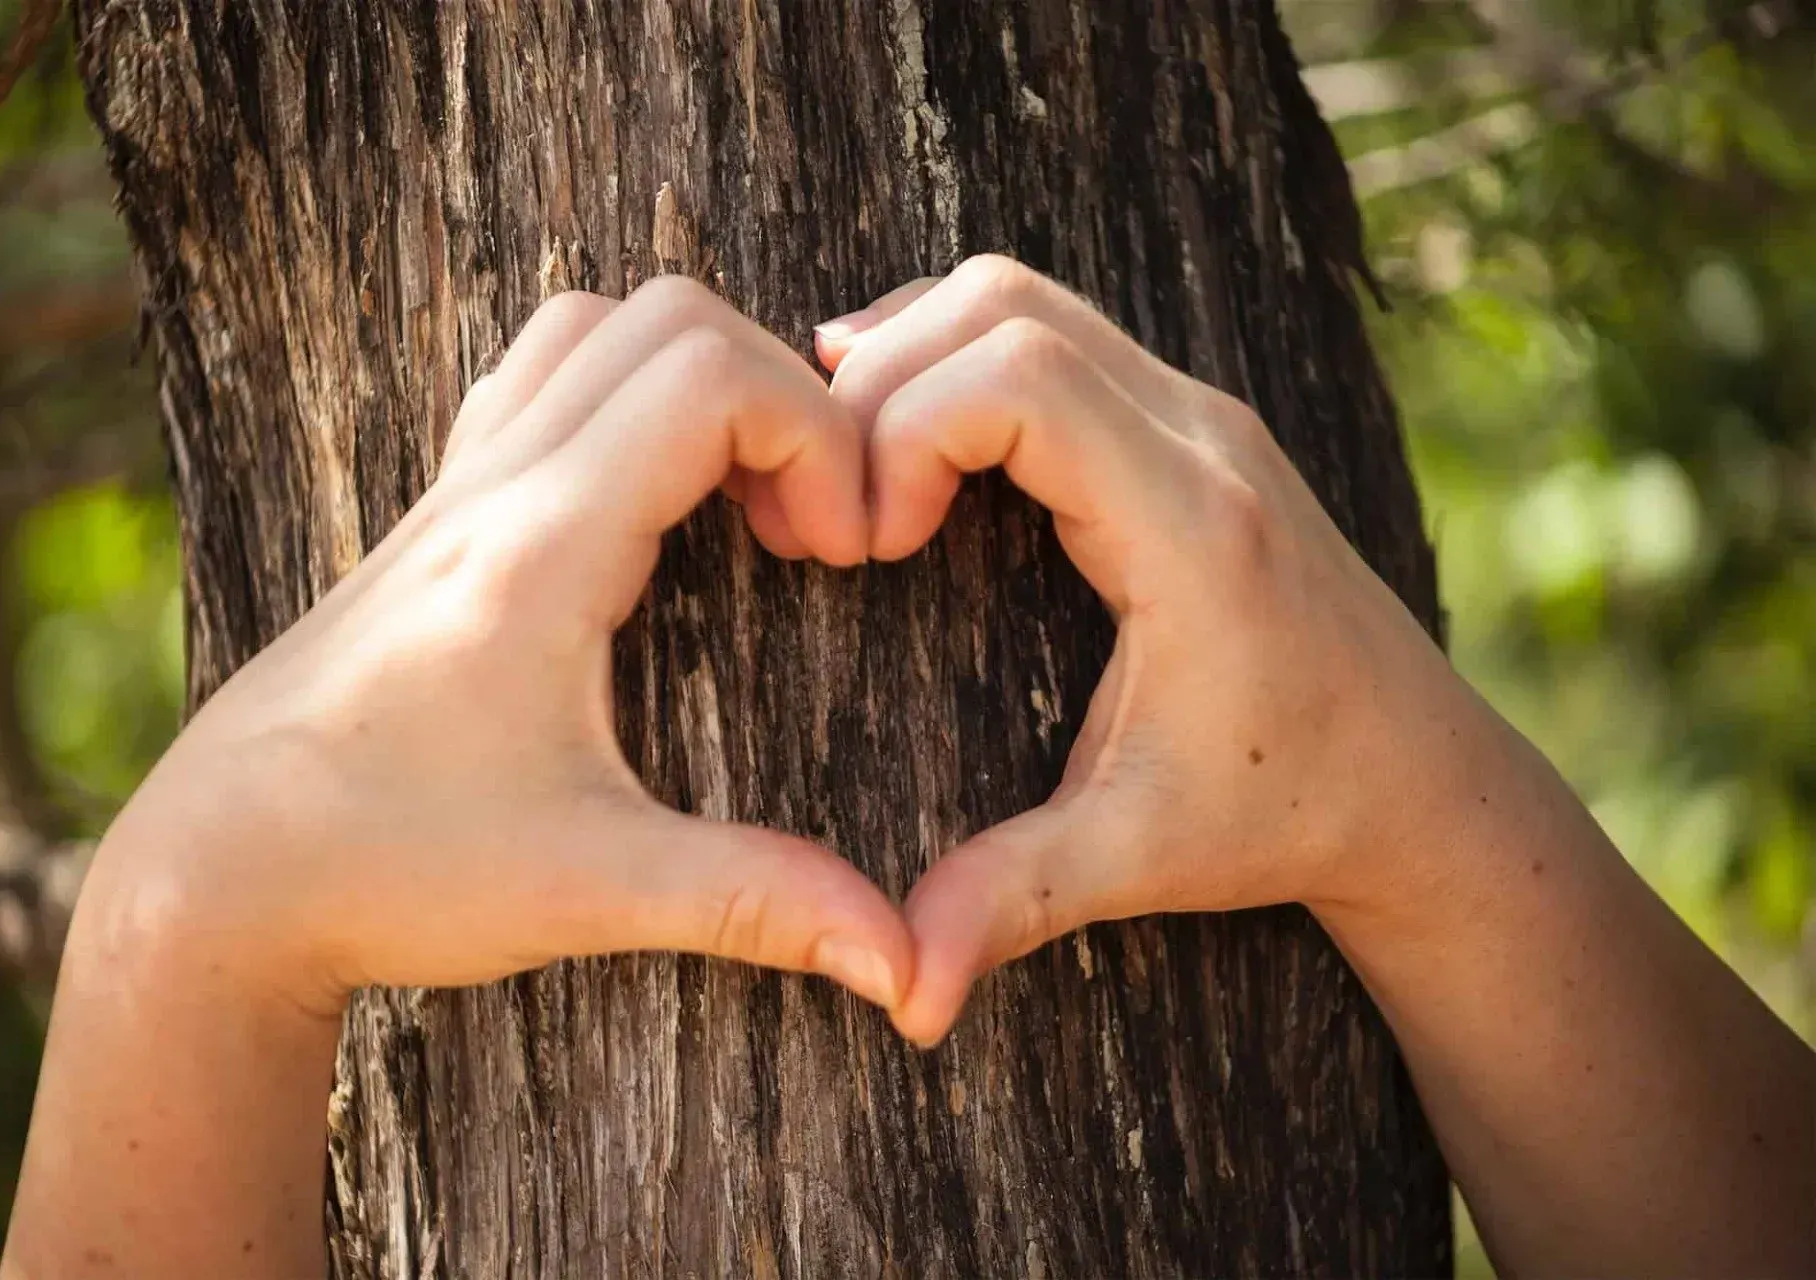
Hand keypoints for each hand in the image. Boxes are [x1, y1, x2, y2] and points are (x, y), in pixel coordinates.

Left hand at [90, 277, 910, 1018]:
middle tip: (812, 530)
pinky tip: (653, 514)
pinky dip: (626, 396)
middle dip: (785, 395)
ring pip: (594, 326)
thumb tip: (904, 965)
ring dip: (700, 381)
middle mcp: (492, 486)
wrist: (215, 875)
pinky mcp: (435, 517)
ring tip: (745, 510)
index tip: (845, 552)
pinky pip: (539, 378)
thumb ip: (756, 902)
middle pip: (669, 317)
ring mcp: (453, 489)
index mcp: (540, 547)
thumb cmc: (385, 871)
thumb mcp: (589, 889)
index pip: (710, 373)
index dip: (820, 436)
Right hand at [817, 255, 1476, 1045]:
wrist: (1422, 780)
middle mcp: (1203, 436)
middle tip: (831, 501)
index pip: (1018, 375)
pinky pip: (1055, 330)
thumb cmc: (1290, 809)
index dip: (902, 430)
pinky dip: (961, 356)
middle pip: (1005, 303)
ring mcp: (1203, 416)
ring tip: (847, 455)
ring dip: (916, 350)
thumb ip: (1015, 902)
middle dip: (882, 378)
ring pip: (1027, 296)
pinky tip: (912, 435)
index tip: (867, 544)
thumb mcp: (1143, 857)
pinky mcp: (1190, 426)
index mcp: (1191, 523)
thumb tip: (903, 994)